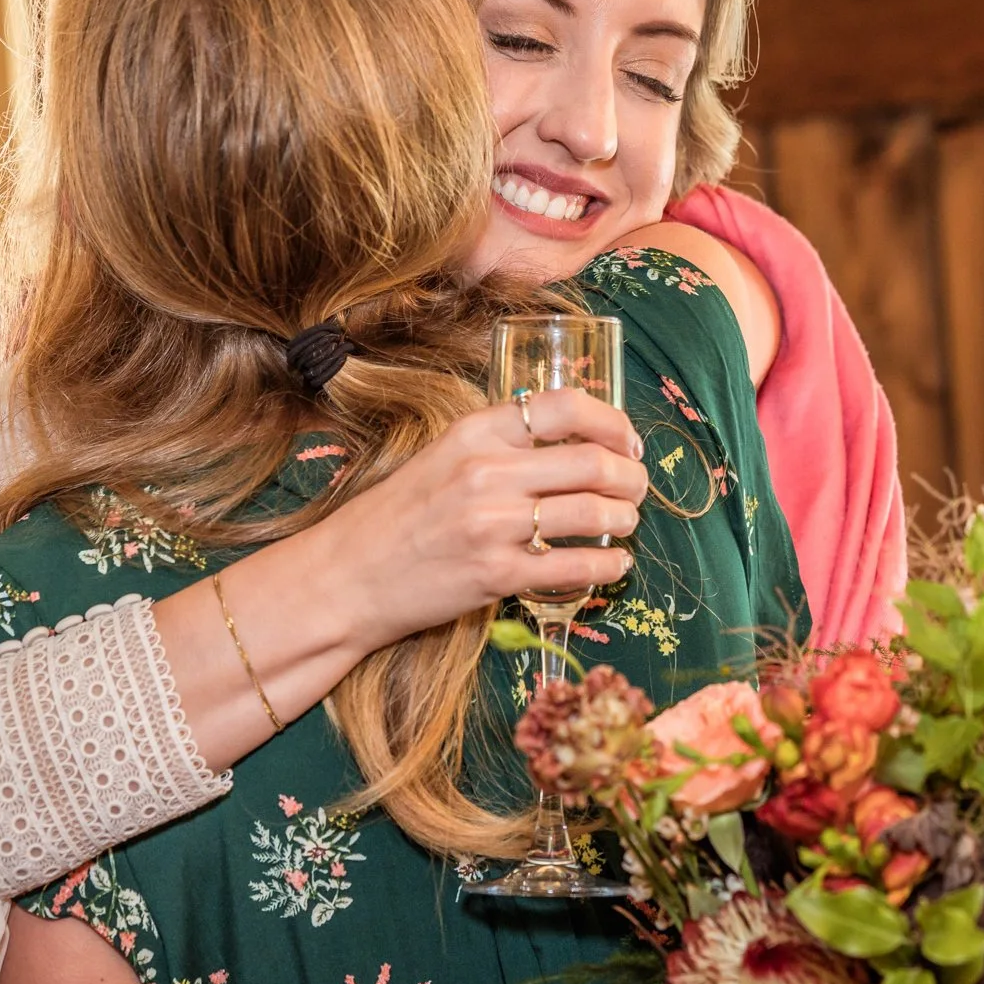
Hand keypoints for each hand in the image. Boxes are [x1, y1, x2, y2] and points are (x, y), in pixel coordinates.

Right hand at [299, 388, 644, 654]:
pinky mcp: (496, 574)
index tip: (627, 441)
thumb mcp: (441, 458)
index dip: (613, 422)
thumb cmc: (395, 518)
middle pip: (593, 462)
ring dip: (626, 519)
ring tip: (627, 524)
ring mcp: (492, 524)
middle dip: (631, 477)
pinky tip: (614, 564)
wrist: (346, 577)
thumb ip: (498, 446)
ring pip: (593, 512)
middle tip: (637, 489)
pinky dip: (609, 565)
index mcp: (474, 432)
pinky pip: (575, 565)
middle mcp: (486, 471)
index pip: (565, 406)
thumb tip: (571, 442)